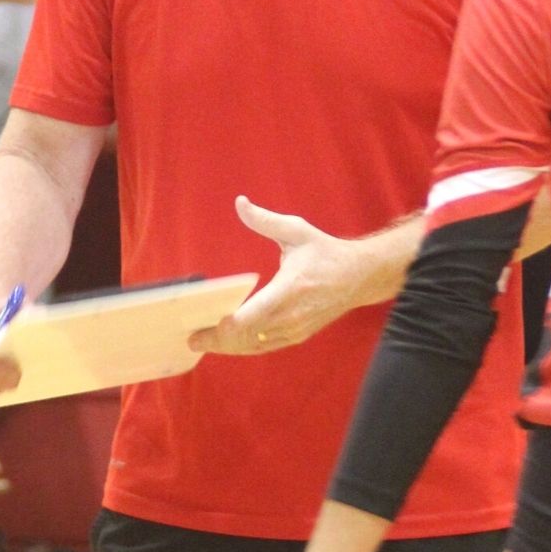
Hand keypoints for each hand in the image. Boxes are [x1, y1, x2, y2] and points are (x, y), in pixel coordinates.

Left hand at [189, 196, 381, 355]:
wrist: (359, 277)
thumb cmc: (326, 253)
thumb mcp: (297, 231)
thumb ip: (265, 220)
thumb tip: (240, 203)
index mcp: (289, 290)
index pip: (250, 317)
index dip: (224, 327)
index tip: (202, 326)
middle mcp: (291, 316)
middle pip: (247, 338)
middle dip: (218, 341)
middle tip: (191, 340)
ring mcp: (295, 329)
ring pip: (255, 346)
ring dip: (229, 348)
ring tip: (204, 343)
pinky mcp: (298, 336)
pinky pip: (266, 346)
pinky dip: (245, 347)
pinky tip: (229, 344)